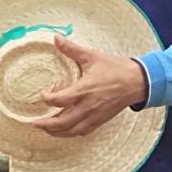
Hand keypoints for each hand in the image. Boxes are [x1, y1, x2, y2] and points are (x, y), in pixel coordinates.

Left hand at [34, 35, 148, 138]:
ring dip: (56, 132)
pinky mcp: (101, 120)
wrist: (138, 82)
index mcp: (85, 89)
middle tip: (33, 123)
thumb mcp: (92, 56)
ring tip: (45, 129)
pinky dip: (71, 133)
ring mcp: (95, 115)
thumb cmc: (116, 68)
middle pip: (63, 122)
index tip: (42, 94)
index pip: (60, 100)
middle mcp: (88, 106)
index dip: (47, 99)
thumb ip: (72, 49)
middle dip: (46, 124)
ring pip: (72, 130)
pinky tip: (63, 131)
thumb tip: (56, 37)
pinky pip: (83, 131)